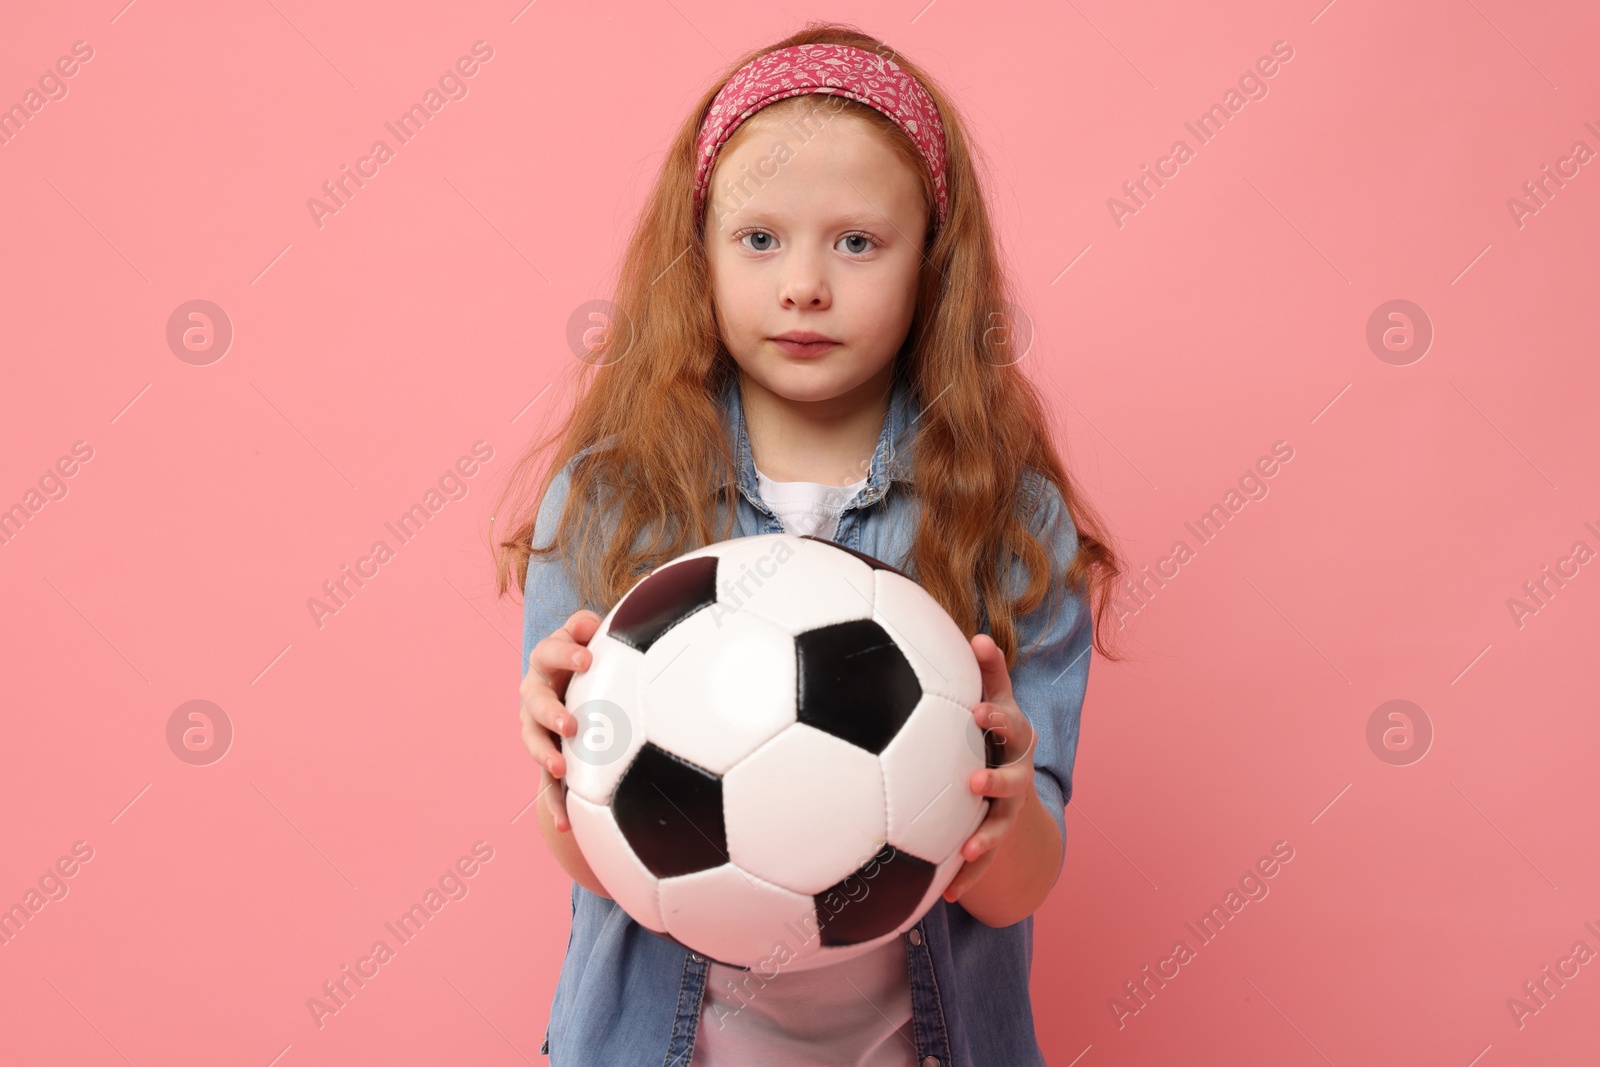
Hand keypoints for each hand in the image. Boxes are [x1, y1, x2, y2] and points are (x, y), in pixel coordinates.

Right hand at [520, 608, 603, 832]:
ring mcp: (536, 727)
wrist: (574, 689)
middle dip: (551, 713)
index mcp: (547, 661)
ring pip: (533, 742)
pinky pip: (547, 782)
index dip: (566, 654)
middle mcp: (535, 693)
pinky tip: (565, 827)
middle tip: (571, 725)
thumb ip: (586, 628)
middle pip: (535, 701)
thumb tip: (593, 621)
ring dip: (545, 756)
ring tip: (561, 769)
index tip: (588, 658)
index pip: (549, 651)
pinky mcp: (546, 756)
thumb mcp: (588, 638)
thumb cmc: (590, 659)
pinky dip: (555, 804)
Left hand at [943, 632, 1036, 903]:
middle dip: (996, 781)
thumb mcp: (994, 700)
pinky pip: (982, 862)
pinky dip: (966, 876)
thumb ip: (987, 672)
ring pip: (999, 826)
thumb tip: (978, 635)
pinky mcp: (993, 839)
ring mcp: (1007, 811)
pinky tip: (948, 894)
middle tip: (973, 782)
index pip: (1010, 726)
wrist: (1009, 782)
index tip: (974, 711)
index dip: (996, 719)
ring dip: (986, 838)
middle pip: (1012, 779)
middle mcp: (1015, 775)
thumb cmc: (990, 731)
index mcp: (1013, 739)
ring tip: (967, 848)